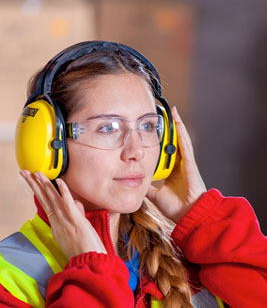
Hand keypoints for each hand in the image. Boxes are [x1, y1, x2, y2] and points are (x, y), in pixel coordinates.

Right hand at [20, 170, 106, 258]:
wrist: (90, 264)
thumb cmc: (85, 250)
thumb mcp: (77, 231)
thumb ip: (76, 215)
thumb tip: (76, 203)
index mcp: (56, 225)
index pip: (46, 204)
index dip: (38, 191)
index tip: (33, 181)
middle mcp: (58, 223)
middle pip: (44, 200)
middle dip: (34, 185)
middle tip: (24, 172)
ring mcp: (66, 222)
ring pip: (53, 200)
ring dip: (45, 185)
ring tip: (36, 173)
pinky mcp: (77, 222)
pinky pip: (69, 205)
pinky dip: (64, 192)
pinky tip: (59, 181)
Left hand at [146, 107, 206, 222]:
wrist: (188, 215)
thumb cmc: (175, 207)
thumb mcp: (155, 194)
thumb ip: (148, 187)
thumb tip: (136, 182)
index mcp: (172, 171)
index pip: (165, 152)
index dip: (160, 140)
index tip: (153, 130)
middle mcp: (179, 164)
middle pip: (173, 142)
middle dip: (168, 128)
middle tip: (162, 114)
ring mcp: (185, 162)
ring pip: (180, 140)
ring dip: (176, 125)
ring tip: (172, 112)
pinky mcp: (190, 163)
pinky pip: (185, 145)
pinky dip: (181, 133)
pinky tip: (177, 122)